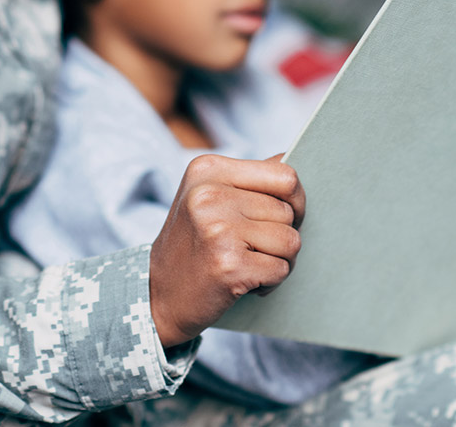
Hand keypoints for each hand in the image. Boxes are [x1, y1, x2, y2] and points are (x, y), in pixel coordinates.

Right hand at [149, 153, 304, 347]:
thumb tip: (298, 160)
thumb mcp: (210, 196)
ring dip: (279, 260)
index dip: (296, 199)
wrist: (158, 294)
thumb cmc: (195, 243)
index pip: (285, 175)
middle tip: (253, 248)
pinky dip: (271, 282)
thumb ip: (251, 179)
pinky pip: (281, 269)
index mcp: (208, 169)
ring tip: (249, 264)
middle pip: (288, 211)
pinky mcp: (228, 265)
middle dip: (282, 235)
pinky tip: (244, 280)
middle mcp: (209, 195)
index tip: (282, 217)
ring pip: (290, 241)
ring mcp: (218, 230)